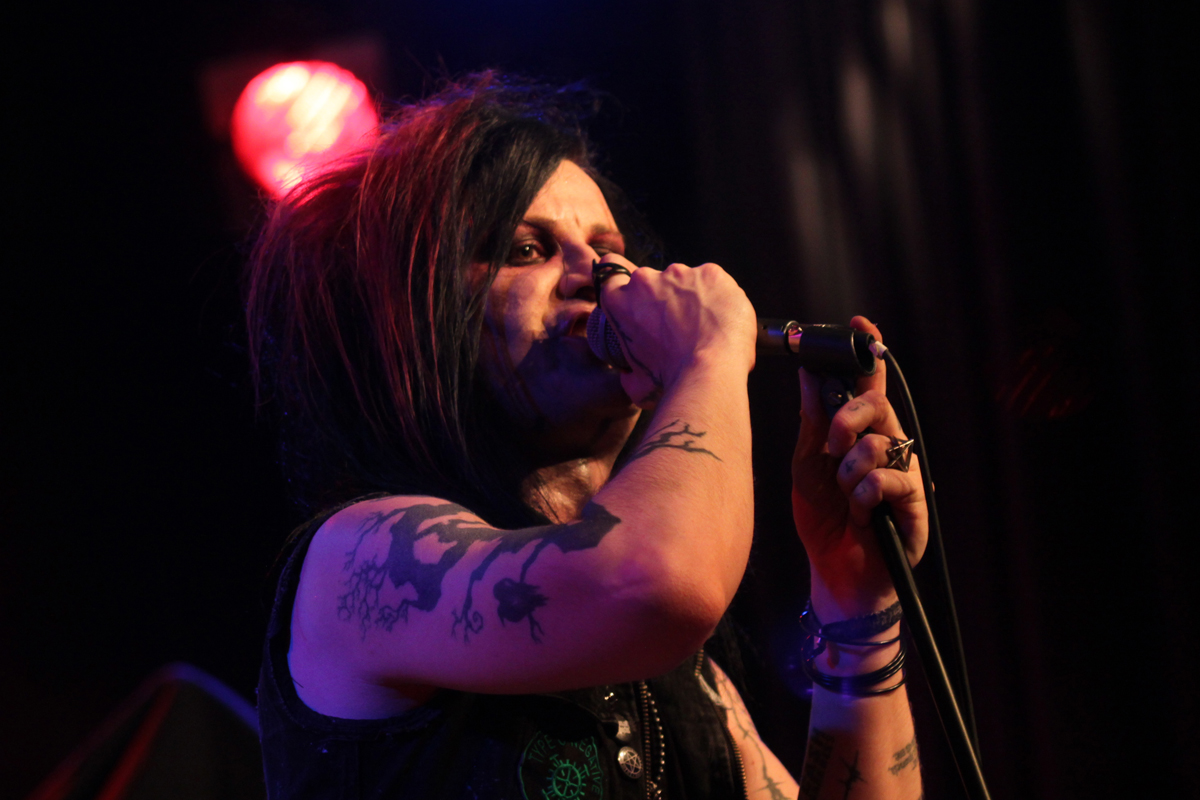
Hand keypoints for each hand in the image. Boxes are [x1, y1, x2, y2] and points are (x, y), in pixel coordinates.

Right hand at [594, 254, 756, 406]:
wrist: (708, 372)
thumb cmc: (669, 382)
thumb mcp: (636, 384)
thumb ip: (629, 372)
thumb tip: (630, 376)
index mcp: (619, 301)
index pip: (612, 275)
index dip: (626, 287)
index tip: (640, 302)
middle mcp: (644, 280)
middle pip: (653, 281)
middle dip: (664, 298)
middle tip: (680, 327)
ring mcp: (678, 273)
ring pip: (685, 280)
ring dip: (692, 297)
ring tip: (706, 327)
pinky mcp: (710, 273)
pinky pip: (713, 282)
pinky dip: (718, 296)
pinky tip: (722, 320)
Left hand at [791, 316, 927, 619]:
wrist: (835, 576)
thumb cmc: (822, 522)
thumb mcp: (806, 467)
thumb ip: (812, 423)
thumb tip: (807, 375)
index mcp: (860, 435)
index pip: (868, 387)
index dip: (868, 354)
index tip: (859, 324)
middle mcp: (888, 448)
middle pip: (878, 406)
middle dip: (847, 420)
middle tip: (830, 446)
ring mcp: (904, 473)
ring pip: (882, 443)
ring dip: (850, 470)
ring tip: (844, 495)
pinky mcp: (915, 502)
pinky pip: (890, 479)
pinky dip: (864, 494)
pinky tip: (859, 512)